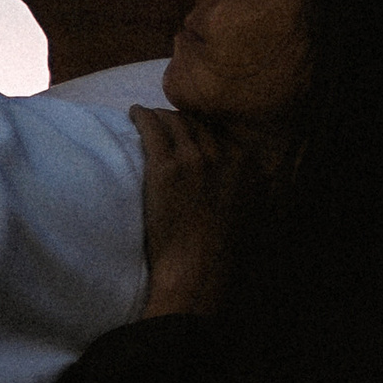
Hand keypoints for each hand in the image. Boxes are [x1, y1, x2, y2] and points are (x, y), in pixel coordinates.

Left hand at [135, 107, 255, 317]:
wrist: (197, 269)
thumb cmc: (220, 253)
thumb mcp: (248, 215)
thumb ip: (248, 190)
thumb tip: (245, 182)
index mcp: (246, 165)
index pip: (220, 133)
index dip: (201, 129)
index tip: (189, 131)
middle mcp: (224, 155)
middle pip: (197, 123)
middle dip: (179, 119)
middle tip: (164, 121)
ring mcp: (194, 158)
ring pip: (174, 120)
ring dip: (159, 116)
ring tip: (147, 116)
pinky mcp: (166, 167)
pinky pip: (152, 127)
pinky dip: (142, 116)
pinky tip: (134, 113)